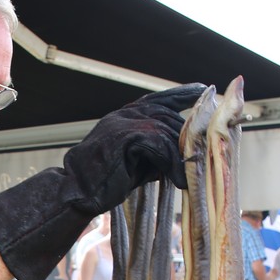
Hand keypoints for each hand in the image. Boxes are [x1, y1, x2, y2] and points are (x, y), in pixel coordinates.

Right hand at [63, 83, 206, 203]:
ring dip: (180, 155)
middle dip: (187, 137)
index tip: (202, 89)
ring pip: (166, 130)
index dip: (182, 93)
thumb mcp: (137, 162)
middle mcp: (125, 113)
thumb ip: (157, 152)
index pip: (159, 99)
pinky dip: (172, 163)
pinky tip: (178, 179)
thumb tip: (183, 154)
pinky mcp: (124, 136)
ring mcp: (123, 122)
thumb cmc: (105, 181)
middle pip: (168, 116)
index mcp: (126, 116)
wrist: (77, 191)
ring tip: (189, 176)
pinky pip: (159, 144)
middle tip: (200, 158)